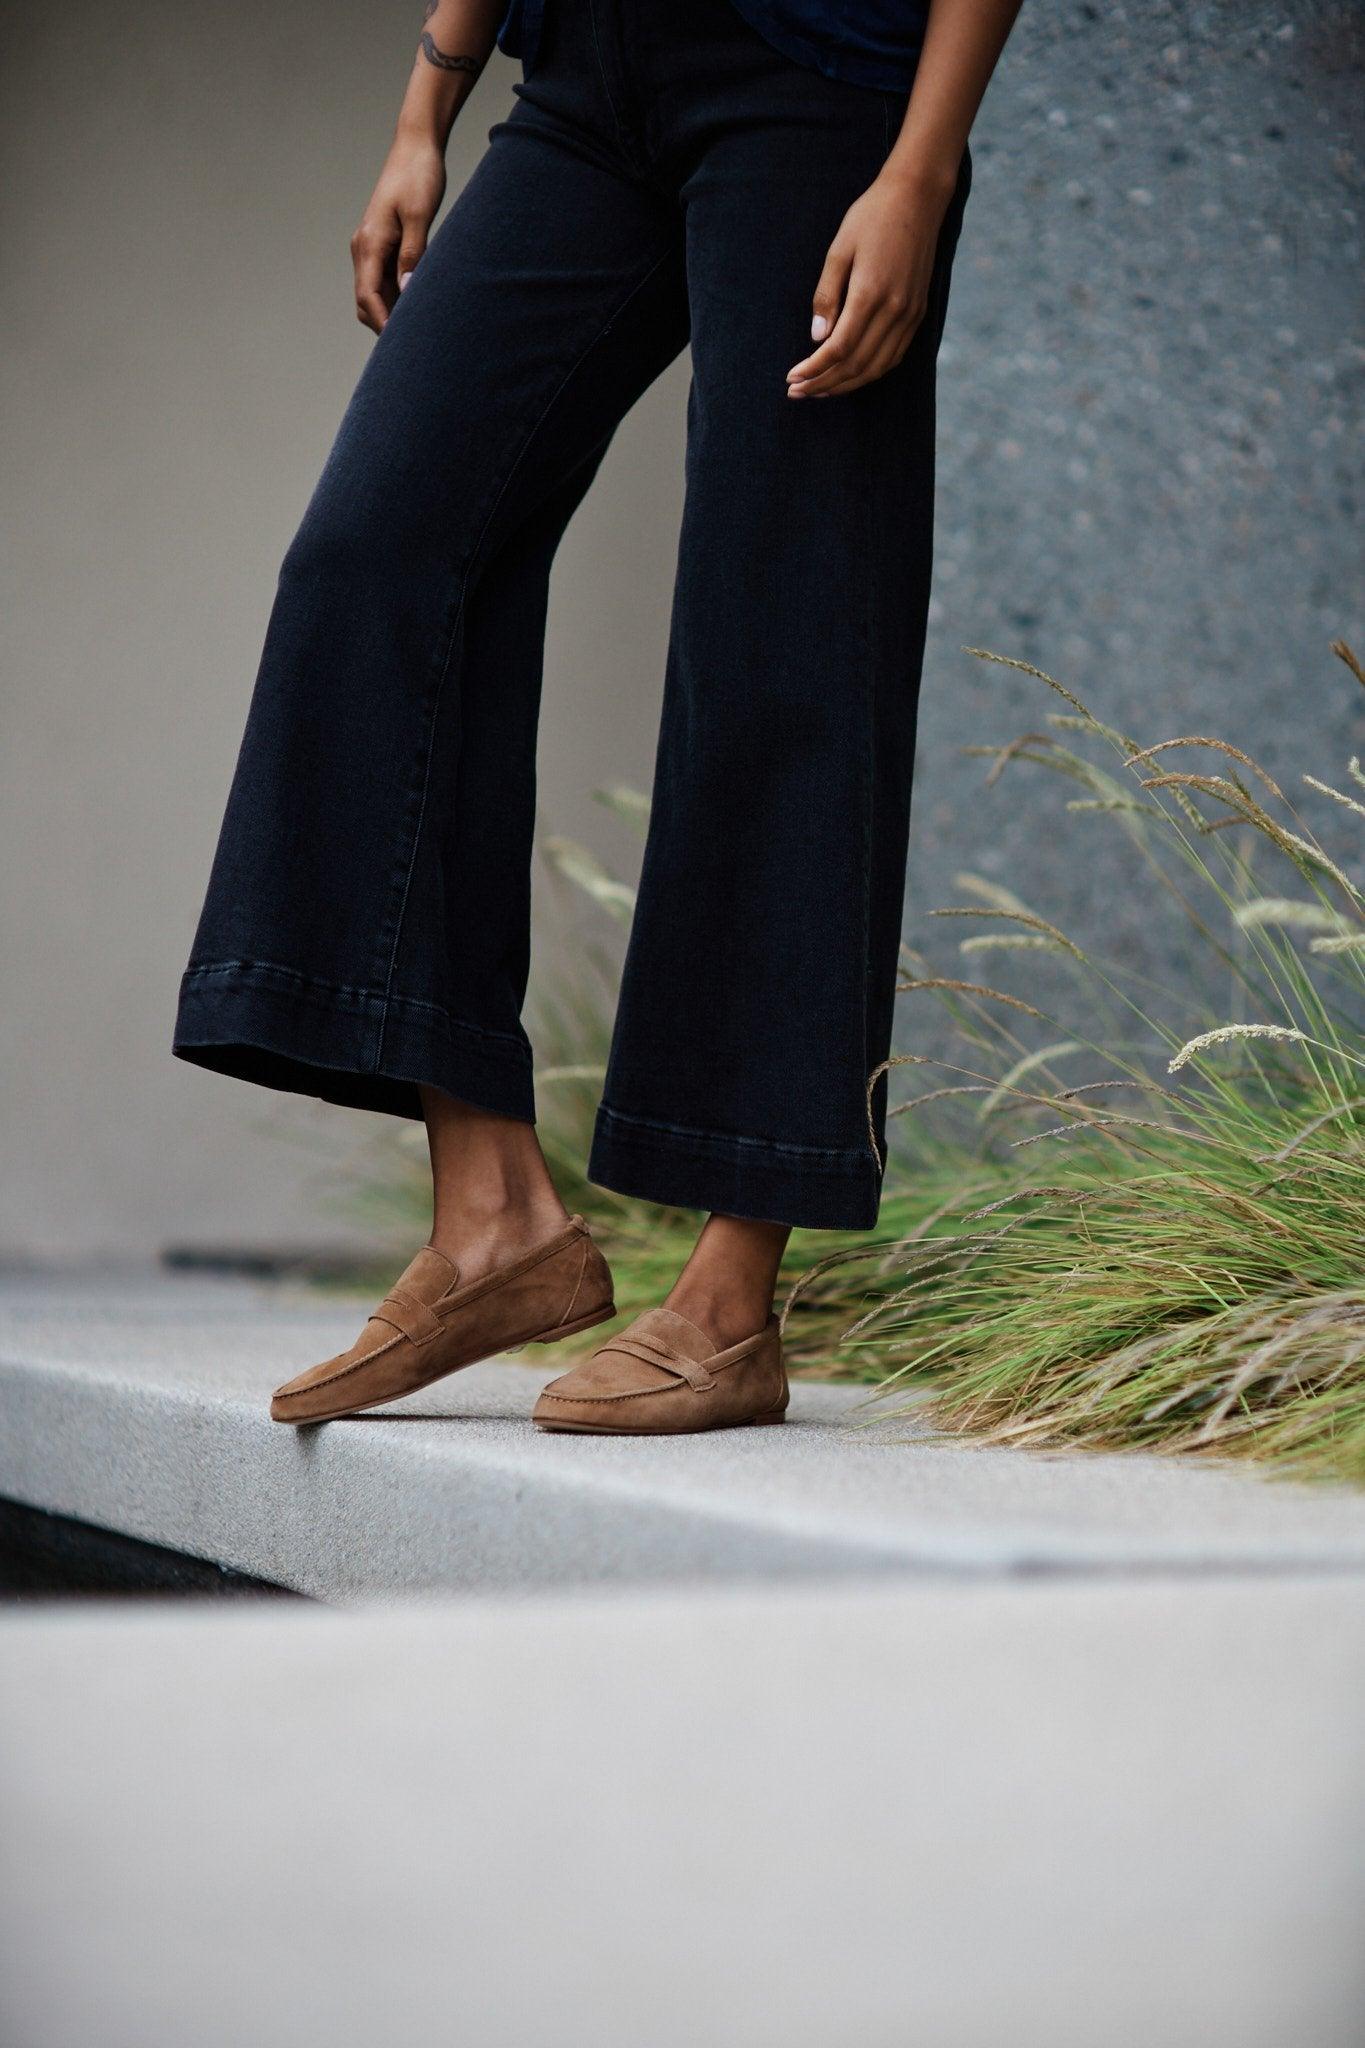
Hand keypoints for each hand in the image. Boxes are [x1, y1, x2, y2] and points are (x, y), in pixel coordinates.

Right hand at [351, 135, 446, 333]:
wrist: (416, 148)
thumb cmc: (419, 176)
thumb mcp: (420, 216)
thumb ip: (413, 254)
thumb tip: (407, 290)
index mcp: (369, 243)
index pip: (367, 296)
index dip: (383, 322)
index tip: (400, 343)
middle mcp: (364, 248)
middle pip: (366, 301)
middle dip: (384, 324)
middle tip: (414, 344)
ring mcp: (371, 247)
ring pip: (374, 294)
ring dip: (390, 312)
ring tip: (418, 329)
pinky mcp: (383, 245)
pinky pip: (383, 281)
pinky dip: (395, 297)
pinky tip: (416, 305)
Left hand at [786, 167, 954, 398]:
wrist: (918, 198)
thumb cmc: (871, 217)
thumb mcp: (839, 250)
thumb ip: (826, 296)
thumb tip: (817, 339)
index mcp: (871, 293)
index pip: (839, 348)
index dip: (814, 369)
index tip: (791, 378)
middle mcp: (895, 310)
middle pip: (856, 365)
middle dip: (823, 383)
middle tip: (797, 392)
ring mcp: (910, 314)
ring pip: (876, 367)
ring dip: (845, 385)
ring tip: (819, 390)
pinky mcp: (918, 313)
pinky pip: (894, 356)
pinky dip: (870, 373)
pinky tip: (850, 376)